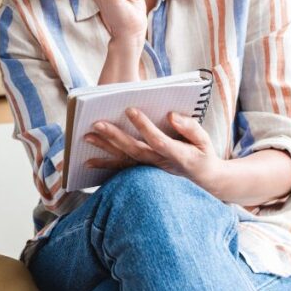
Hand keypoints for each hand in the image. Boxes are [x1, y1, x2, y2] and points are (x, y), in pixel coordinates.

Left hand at [89, 108, 227, 194]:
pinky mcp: (142, 172)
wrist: (202, 180)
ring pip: (124, 159)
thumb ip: (190, 128)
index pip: (158, 140)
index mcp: (178, 155)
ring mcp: (149, 170)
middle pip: (134, 150)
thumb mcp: (204, 140)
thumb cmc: (202, 154)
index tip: (130, 109)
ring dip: (104, 148)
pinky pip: (121, 169)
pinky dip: (104, 165)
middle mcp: (160, 164)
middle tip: (97, 122)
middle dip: (115, 136)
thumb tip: (171, 115)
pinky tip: (87, 162)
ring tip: (87, 136)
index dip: (144, 126)